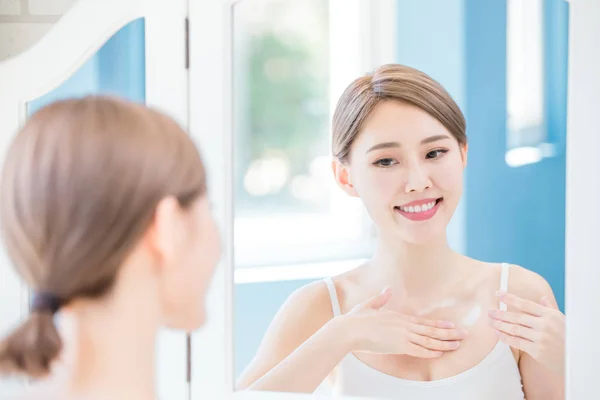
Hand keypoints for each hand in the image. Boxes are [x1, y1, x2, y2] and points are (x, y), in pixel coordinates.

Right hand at [340, 288, 467, 358]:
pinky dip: (430, 351)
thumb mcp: (370, 305)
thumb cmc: (357, 319)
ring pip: (429, 340)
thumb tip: (387, 289)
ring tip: (458, 345)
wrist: (350, 329)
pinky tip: (440, 353)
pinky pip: (418, 350)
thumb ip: (380, 298)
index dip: (439, 324)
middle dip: (449, 333)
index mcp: (398, 316)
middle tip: (464, 334)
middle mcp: (404, 325)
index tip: (451, 325)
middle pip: (431, 329)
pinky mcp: (398, 345)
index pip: (423, 321)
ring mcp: (402, 335)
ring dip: (444, 343)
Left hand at [488, 291, 564, 373]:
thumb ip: (549, 308)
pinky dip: (505, 337)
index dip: (510, 298)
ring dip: (499, 325)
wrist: (573, 359)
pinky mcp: (537, 351)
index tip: (498, 293)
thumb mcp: (561, 320)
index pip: (525, 304)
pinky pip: (517, 342)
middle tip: (489, 311)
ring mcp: (541, 338)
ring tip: (490, 322)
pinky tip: (497, 333)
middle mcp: (545, 325)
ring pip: (514, 329)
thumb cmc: (566, 337)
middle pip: (516, 317)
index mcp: (549, 315)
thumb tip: (542, 298)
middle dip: (500, 314)